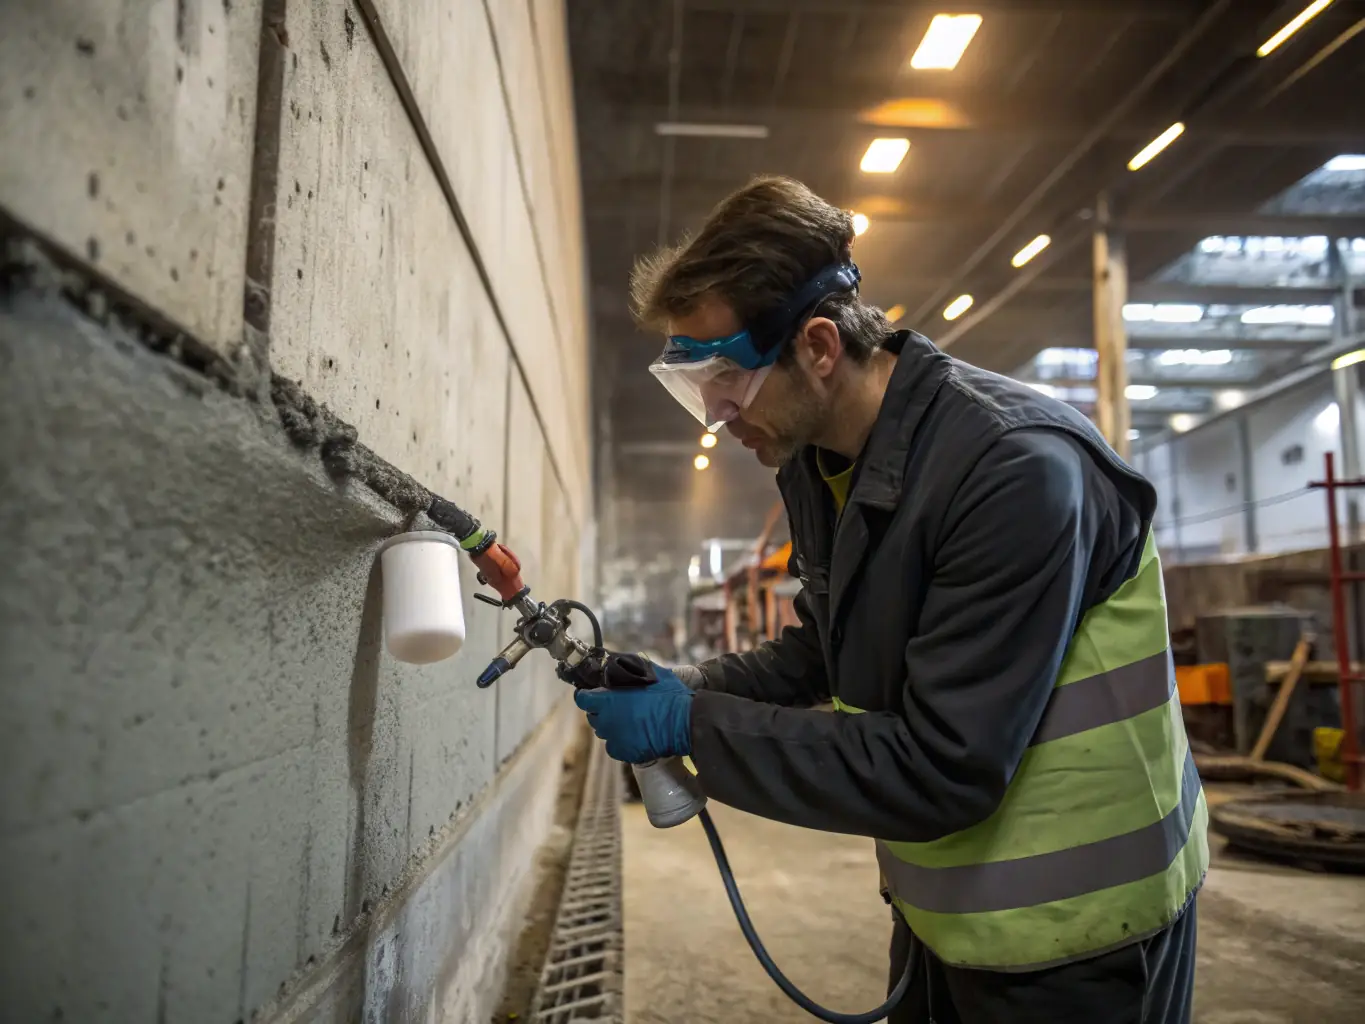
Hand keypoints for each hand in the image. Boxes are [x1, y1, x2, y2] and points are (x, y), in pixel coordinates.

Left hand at [573, 663, 693, 762]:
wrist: (686, 722)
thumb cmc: (668, 695)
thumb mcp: (649, 672)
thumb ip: (629, 668)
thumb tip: (617, 661)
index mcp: (608, 701)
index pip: (581, 699)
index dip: (585, 695)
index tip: (590, 693)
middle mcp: (607, 721)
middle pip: (592, 716)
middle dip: (600, 710)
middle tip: (616, 705)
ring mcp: (615, 739)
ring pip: (603, 732)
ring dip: (610, 725)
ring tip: (627, 720)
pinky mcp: (625, 753)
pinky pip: (614, 747)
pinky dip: (619, 742)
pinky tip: (632, 736)